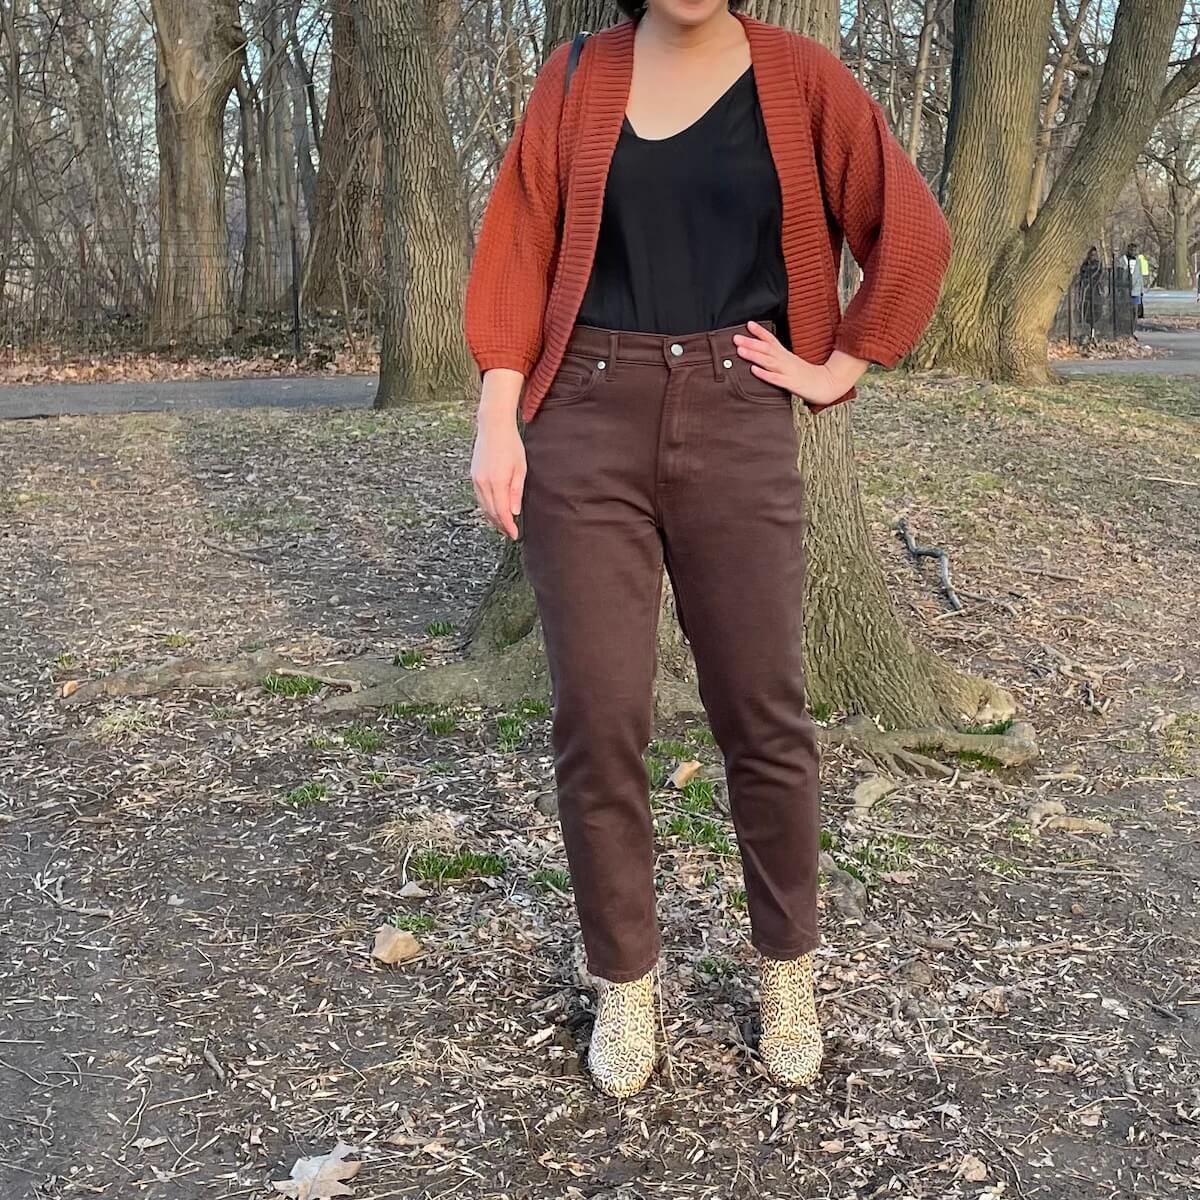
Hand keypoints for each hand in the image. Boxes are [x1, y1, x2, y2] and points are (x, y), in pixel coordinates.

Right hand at [471, 373, 525, 539]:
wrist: (493, 427)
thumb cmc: (511, 445)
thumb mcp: (520, 469)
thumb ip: (516, 492)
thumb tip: (513, 512)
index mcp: (498, 482)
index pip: (502, 512)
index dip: (508, 526)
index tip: (514, 535)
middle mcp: (484, 483)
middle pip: (491, 512)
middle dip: (500, 525)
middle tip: (509, 533)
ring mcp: (476, 480)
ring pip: (483, 506)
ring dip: (492, 518)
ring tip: (502, 525)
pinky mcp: (474, 476)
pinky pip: (479, 498)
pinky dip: (486, 507)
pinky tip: (494, 510)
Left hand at [733, 321, 867, 407]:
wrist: (827, 384)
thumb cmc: (806, 375)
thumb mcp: (792, 362)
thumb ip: (778, 357)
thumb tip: (763, 352)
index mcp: (786, 355)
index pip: (772, 340)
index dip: (760, 332)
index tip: (748, 324)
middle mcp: (785, 360)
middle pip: (766, 349)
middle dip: (750, 342)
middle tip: (735, 337)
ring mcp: (788, 371)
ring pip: (768, 361)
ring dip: (754, 355)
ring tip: (740, 350)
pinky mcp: (790, 383)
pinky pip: (775, 378)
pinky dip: (764, 374)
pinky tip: (753, 370)